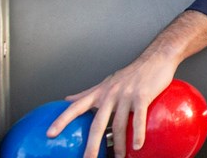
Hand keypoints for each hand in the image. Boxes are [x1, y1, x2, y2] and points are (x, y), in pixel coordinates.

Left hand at [46, 53, 176, 157]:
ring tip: (118, 157)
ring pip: (119, 125)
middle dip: (92, 144)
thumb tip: (67, 100)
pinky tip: (138, 145)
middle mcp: (111, 94)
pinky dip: (138, 134)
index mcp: (100, 92)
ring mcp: (126, 95)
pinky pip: (138, 118)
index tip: (50, 134)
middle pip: (97, 123)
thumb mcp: (106, 82)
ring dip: (118, 145)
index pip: (76, 107)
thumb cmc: (132, 72)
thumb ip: (86, 93)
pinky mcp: (142, 96)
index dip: (62, 120)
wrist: (156, 58)